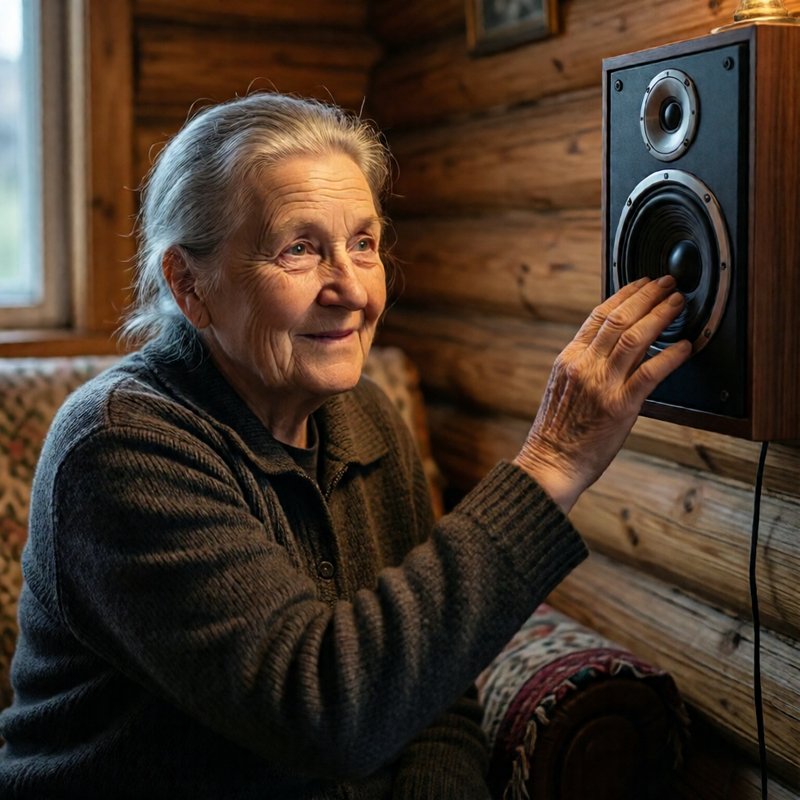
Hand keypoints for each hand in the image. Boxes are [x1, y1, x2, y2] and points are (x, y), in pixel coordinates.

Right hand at [514, 275, 691, 512]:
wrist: (551, 462)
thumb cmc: (558, 432)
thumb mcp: (563, 388)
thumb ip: (585, 364)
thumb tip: (615, 346)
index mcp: (569, 359)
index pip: (598, 316)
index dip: (624, 295)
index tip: (641, 283)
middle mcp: (584, 366)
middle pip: (618, 319)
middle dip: (646, 296)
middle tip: (667, 284)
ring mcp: (602, 384)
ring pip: (634, 338)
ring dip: (659, 316)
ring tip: (677, 303)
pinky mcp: (620, 406)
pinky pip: (650, 374)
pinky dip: (670, 357)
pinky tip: (685, 347)